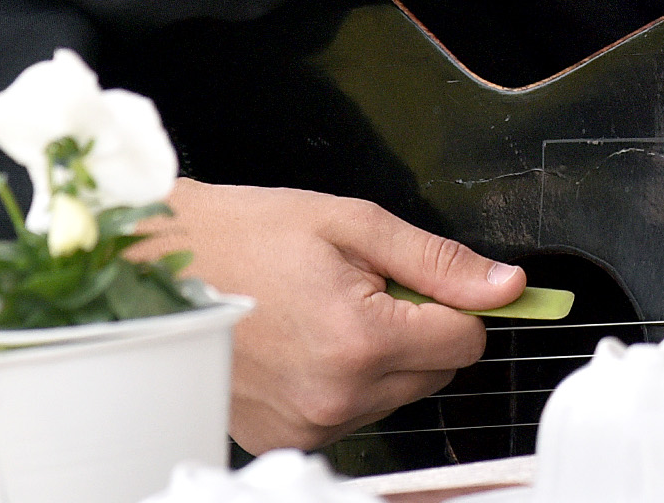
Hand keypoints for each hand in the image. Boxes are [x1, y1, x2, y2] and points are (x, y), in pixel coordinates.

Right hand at [142, 179, 526, 450]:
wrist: (158, 266)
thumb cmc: (246, 235)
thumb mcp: (354, 225)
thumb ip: (439, 263)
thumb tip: (506, 286)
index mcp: (359, 341)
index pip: (466, 342)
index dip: (457, 305)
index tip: (430, 283)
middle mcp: (334, 398)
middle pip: (435, 372)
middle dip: (419, 329)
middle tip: (364, 287)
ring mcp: (304, 426)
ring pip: (395, 394)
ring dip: (381, 356)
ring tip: (326, 311)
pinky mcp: (281, 437)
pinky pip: (349, 412)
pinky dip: (344, 380)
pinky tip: (305, 343)